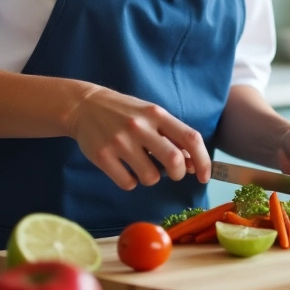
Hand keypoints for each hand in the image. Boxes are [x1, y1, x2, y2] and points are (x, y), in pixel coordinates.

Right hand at [67, 86, 210, 190]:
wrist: (84, 105)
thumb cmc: (125, 113)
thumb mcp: (151, 115)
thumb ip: (172, 136)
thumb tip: (193, 165)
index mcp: (156, 114)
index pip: (190, 138)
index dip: (203, 160)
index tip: (205, 176)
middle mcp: (139, 126)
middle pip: (174, 160)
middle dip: (179, 173)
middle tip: (173, 174)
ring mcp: (119, 142)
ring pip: (151, 177)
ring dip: (152, 178)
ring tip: (142, 165)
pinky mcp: (102, 156)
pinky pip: (128, 183)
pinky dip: (131, 182)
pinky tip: (125, 169)